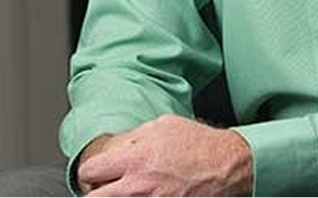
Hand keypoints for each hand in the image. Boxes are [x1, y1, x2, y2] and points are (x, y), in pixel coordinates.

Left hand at [77, 114, 252, 196]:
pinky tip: (148, 194)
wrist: (228, 166)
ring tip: (127, 191)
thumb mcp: (161, 126)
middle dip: (96, 194)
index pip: (89, 172)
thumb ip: (132, 139)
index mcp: (134, 159)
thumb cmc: (197, 144)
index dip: (90, 174)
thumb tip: (113, 148)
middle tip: (103, 190)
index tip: (95, 175)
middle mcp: (139, 186)